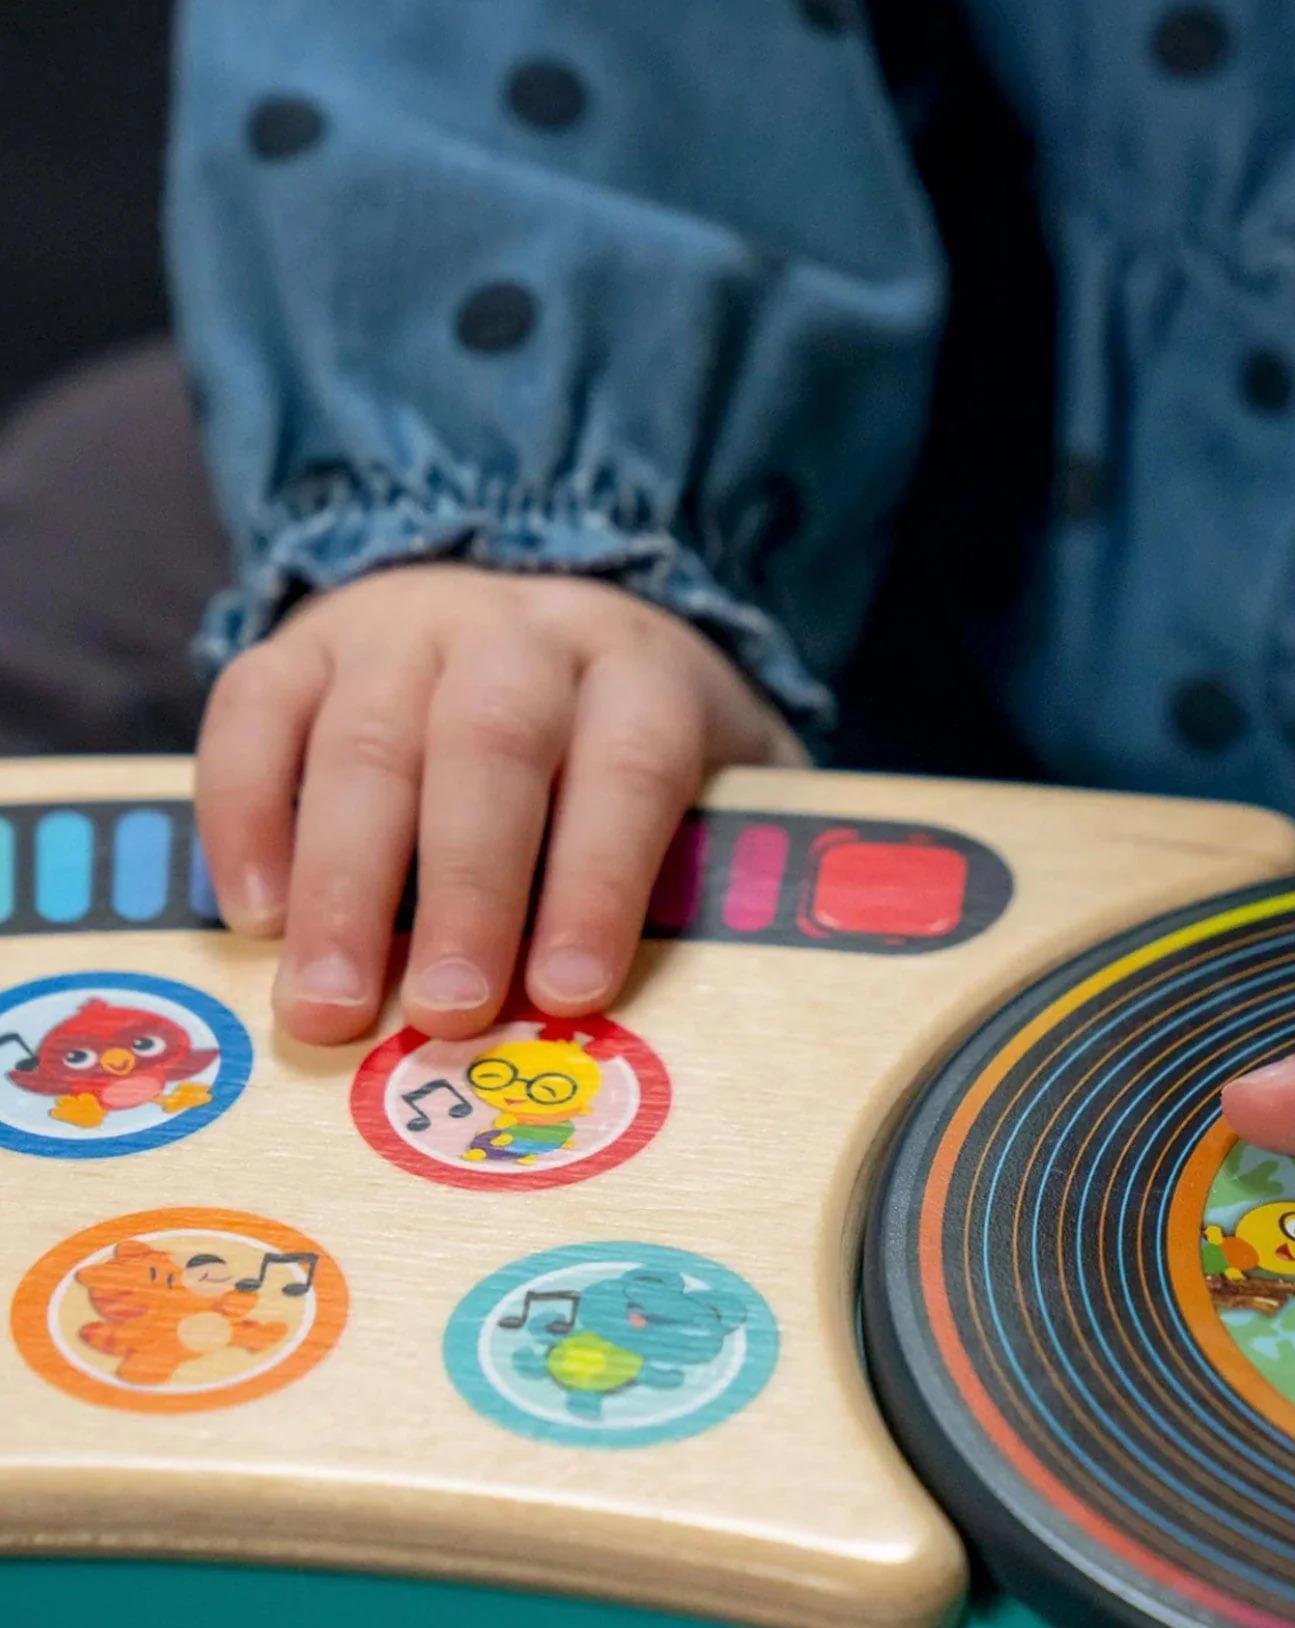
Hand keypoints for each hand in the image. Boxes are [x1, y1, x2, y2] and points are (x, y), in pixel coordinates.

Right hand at [196, 564, 804, 1042]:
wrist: (536, 615)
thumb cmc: (629, 745)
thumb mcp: (714, 779)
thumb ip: (717, 864)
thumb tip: (717, 997)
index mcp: (639, 670)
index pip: (630, 765)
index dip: (600, 881)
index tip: (571, 993)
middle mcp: (519, 634)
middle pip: (491, 746)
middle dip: (468, 890)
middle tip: (445, 1012)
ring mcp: (401, 628)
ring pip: (364, 740)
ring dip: (342, 882)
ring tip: (329, 1003)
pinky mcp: (303, 642)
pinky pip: (254, 712)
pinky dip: (244, 815)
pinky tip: (254, 917)